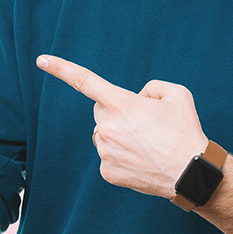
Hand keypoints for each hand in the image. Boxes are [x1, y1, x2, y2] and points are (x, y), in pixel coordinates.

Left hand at [37, 54, 207, 198]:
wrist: (191, 173)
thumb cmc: (185, 131)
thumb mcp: (176, 94)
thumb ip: (151, 87)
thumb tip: (136, 99)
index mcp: (121, 103)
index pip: (84, 80)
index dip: (60, 68)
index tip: (41, 60)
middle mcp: (107, 126)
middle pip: (101, 110)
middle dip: (116, 111)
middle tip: (143, 122)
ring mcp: (105, 150)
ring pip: (104, 134)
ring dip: (119, 134)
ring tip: (147, 143)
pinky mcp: (107, 171)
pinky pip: (108, 155)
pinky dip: (122, 155)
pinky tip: (141, 159)